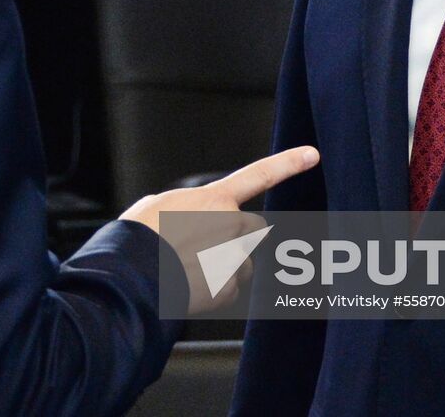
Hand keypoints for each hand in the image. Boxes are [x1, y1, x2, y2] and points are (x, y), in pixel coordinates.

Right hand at [119, 146, 319, 312]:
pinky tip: (188, 287)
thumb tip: (189, 220)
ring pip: (242, 261)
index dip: (287, 163)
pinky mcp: (228, 288)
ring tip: (188, 269)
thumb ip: (184, 206)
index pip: (258, 175)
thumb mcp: (156, 205)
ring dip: (224, 264)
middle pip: (251, 228)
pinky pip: (228, 287)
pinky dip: (212, 290)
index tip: (312, 154)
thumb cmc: (138, 238)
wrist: (132, 278)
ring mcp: (233, 257)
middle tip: (203, 245)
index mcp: (214, 199)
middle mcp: (230, 225)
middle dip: (235, 235)